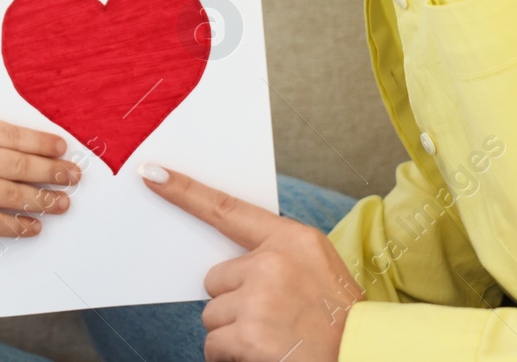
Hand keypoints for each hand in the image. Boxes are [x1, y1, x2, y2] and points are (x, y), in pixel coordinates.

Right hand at [0, 118, 80, 242]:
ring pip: (16, 195)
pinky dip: (22, 225)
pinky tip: (36, 226)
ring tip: (63, 203)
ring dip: (45, 200)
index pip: (14, 135)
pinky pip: (1, 223)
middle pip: (21, 165)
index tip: (62, 149)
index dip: (42, 142)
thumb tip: (30, 152)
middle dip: (53, 172)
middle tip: (72, 176)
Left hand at [141, 165, 363, 361]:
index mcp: (291, 239)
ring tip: (272, 338)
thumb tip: (227, 266)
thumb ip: (273, 256)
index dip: (185, 192)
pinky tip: (263, 355)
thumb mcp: (316, 268)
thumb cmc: (338, 318)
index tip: (153, 174)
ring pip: (212, 315)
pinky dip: (231, 357)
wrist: (363, 355)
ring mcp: (259, 298)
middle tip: (270, 318)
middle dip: (233, 302)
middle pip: (215, 279)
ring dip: (233, 332)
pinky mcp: (249, 334)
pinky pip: (214, 345)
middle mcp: (272, 263)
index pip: (227, 209)